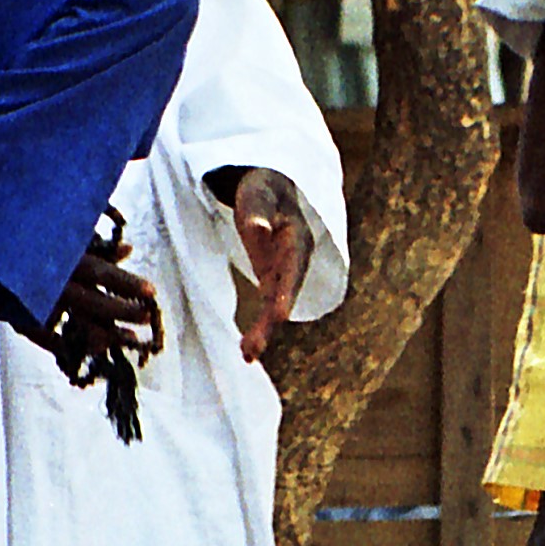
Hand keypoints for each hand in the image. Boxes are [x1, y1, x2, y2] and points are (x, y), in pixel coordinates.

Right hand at [24, 248, 158, 357]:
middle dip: (121, 311)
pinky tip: (85, 350)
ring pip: (70, 323)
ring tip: (129, 337)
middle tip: (147, 317)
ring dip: (102, 333)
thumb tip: (129, 249)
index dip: (124, 283)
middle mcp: (47, 281)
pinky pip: (43, 336)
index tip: (151, 292)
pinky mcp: (16, 315)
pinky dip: (62, 344)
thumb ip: (92, 245)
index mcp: (58, 257)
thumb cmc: (24, 239)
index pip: (99, 273)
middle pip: (90, 302)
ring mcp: (31, 301)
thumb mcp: (59, 236)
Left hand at [231, 167, 313, 361]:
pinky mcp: (272, 280)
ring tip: (248, 356)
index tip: (279, 315)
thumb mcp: (257, 195)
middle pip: (285, 294)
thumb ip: (258, 211)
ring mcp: (284, 273)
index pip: (293, 267)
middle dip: (271, 322)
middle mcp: (295, 261)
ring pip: (277, 306)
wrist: (269, 190)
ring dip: (264, 331)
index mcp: (297, 238)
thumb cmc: (262, 189)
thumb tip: (260, 228)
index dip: (287, 291)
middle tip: (253, 349)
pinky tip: (247, 349)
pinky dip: (260, 327)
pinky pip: (268, 307)